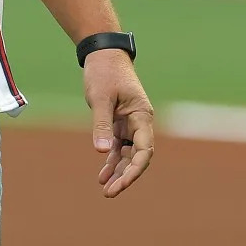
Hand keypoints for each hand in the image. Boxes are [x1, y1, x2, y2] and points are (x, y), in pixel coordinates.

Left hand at [83, 49, 153, 197]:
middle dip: (125, 176)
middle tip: (110, 192)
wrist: (102, 52)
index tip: (122, 183)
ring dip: (118, 171)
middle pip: (137, 156)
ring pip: (127, 154)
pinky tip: (102, 174)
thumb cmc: (105, 71)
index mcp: (142, 115)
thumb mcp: (101, 97)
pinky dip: (111, 159)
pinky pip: (118, 146)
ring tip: (105, 188)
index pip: (144, 149)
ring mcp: (130, 123)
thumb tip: (103, 153)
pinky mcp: (119, 122)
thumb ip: (102, 124)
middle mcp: (139, 122)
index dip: (135, 169)